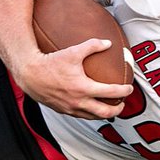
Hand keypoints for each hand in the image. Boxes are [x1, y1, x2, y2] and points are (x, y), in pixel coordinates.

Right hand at [12, 39, 131, 119]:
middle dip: (117, 110)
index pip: (110, 92)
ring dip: (104, 114)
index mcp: (83, 88)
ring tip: (109, 108)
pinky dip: (90, 113)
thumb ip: (92, 45)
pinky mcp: (63, 110)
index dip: (123, 91)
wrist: (30, 74)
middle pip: (105, 112)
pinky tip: (91, 107)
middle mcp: (78, 102)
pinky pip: (81, 116)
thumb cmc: (50, 63)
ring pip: (92, 117)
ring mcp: (70, 108)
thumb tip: (108, 43)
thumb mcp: (73, 51)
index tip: (129, 89)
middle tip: (122, 104)